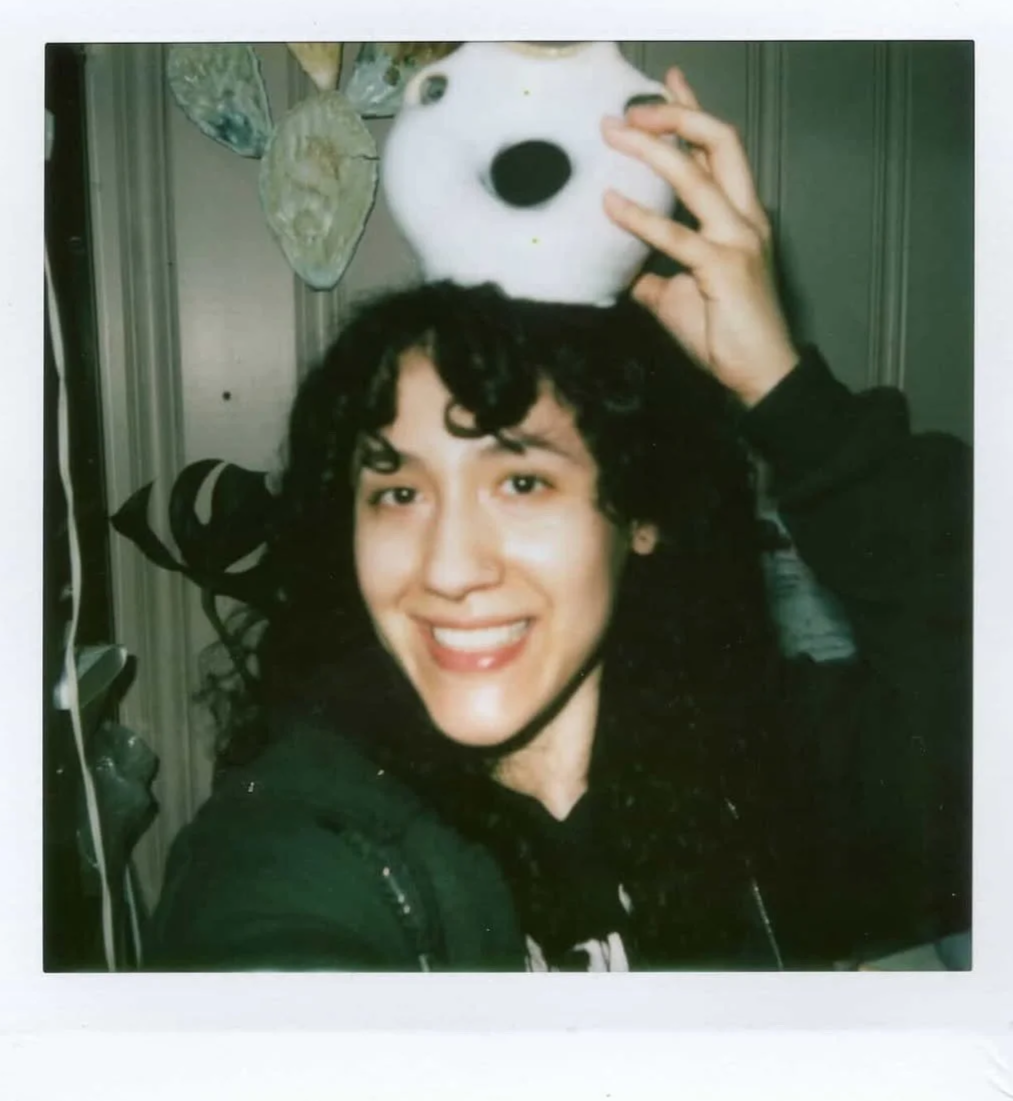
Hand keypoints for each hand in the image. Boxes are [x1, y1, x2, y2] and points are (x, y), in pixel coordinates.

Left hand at [602, 68, 798, 406]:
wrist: (759, 376)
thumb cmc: (723, 335)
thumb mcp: (677, 295)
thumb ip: (651, 272)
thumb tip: (615, 267)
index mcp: (740, 217)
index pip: (718, 151)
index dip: (692, 112)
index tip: (666, 81)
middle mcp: (745, 217)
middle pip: (720, 141)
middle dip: (676, 114)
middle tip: (629, 108)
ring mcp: (739, 239)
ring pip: (697, 174)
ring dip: (652, 148)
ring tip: (613, 133)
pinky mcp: (725, 268)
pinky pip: (675, 235)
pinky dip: (639, 217)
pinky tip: (609, 204)